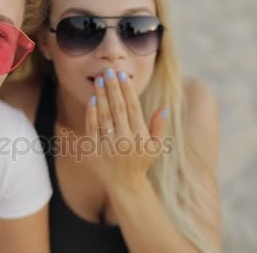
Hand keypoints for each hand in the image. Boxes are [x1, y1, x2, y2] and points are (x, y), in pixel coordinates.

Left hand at [85, 68, 168, 192]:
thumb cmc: (141, 161)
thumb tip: (165, 107)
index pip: (133, 108)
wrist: (125, 185)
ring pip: (104, 116)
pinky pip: (91, 128)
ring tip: (99, 80)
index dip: (127, 91)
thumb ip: (160, 126)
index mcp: (140, 138)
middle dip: (113, 89)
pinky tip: (93, 99)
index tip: (122, 76)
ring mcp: (108, 147)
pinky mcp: (94, 151)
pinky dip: (92, 113)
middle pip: (118, 109)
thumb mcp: (156, 146)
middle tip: (108, 71)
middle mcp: (125, 142)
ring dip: (101, 96)